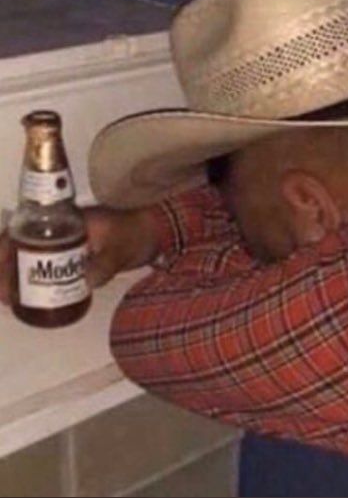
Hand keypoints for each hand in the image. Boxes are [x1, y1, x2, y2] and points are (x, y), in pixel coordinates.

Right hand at [0, 205, 159, 305]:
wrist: (159, 233)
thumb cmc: (139, 233)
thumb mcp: (121, 248)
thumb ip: (105, 263)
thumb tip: (86, 281)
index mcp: (66, 220)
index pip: (24, 229)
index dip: (5, 247)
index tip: (0, 265)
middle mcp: (61, 230)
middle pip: (22, 245)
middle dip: (7, 267)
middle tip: (5, 295)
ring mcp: (68, 244)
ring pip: (32, 258)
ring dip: (17, 275)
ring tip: (9, 299)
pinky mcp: (76, 258)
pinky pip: (48, 268)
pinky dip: (36, 280)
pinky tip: (29, 299)